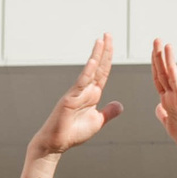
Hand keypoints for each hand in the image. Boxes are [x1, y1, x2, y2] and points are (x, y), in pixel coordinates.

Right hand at [29, 34, 123, 158]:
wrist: (56, 143)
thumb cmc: (73, 133)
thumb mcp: (97, 122)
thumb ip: (108, 112)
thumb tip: (120, 105)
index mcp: (93, 94)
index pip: (103, 72)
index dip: (108, 58)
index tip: (111, 44)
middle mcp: (85, 90)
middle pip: (98, 67)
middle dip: (104, 50)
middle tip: (108, 34)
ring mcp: (77, 93)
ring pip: (90, 71)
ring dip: (96, 55)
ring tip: (101, 40)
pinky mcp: (70, 99)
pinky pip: (81, 84)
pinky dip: (87, 73)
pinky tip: (93, 61)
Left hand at [151, 40, 176, 164]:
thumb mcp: (171, 128)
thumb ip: (164, 116)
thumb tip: (158, 107)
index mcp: (169, 103)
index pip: (159, 80)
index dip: (154, 67)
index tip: (151, 52)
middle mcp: (175, 97)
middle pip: (163, 73)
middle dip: (158, 56)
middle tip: (156, 38)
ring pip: (171, 75)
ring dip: (166, 59)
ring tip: (163, 43)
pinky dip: (173, 71)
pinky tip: (170, 60)